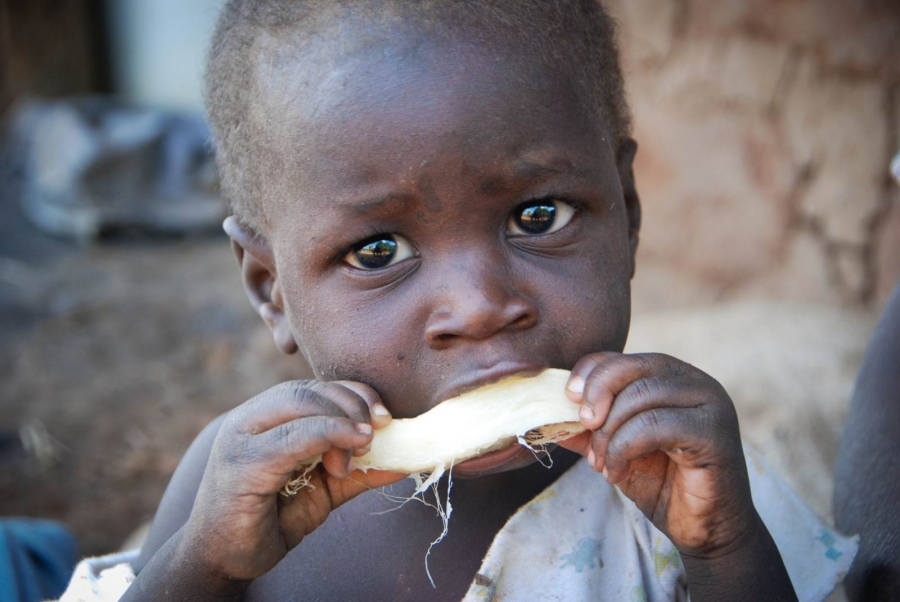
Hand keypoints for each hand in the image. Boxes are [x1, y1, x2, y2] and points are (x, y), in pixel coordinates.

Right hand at [181, 380, 403, 581]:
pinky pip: (291, 438)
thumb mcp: (325, 488)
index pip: (316, 387)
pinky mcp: (241, 465)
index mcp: (267, 415)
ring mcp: (241, 438)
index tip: (385, 417)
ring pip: (301, 404)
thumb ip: (360, 469)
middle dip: (353, 405)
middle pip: (310, 390)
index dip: (355, 393)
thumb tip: (407, 458)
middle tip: (376, 434)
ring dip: (342, 422)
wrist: (225, 559)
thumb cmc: (273, 518)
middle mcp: (250, 418)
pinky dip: (328, 437)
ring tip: (361, 450)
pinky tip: (347, 457)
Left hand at [561, 352, 756, 557]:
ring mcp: (710, 404)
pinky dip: (624, 448)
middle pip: (631, 369)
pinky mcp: (715, 432)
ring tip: (601, 464)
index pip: (621, 358)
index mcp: (672, 376)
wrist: (703, 529)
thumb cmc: (661, 483)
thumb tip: (545, 412)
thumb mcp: (613, 448)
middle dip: (596, 399)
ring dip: (608, 433)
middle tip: (584, 431)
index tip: (569, 399)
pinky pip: (656, 425)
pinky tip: (617, 472)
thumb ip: (586, 427)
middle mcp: (695, 382)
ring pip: (641, 397)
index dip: (589, 373)